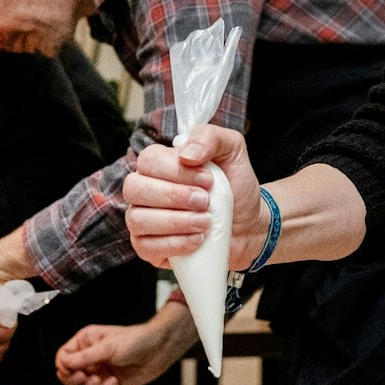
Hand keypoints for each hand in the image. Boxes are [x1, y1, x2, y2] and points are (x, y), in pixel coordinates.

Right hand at [55, 303, 197, 384]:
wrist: (159, 350)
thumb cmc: (135, 340)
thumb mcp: (107, 347)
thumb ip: (84, 357)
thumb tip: (63, 364)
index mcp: (85, 343)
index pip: (63, 358)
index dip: (64, 367)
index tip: (74, 371)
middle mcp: (90, 358)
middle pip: (68, 376)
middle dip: (74, 380)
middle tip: (85, 377)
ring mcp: (99, 372)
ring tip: (99, 380)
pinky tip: (114, 382)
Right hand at [123, 125, 267, 270]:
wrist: (249, 224)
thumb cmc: (235, 186)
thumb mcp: (232, 151)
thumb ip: (210, 137)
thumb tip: (186, 153)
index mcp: (159, 163)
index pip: (149, 160)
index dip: (177, 171)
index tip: (209, 180)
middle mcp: (144, 190)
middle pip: (135, 189)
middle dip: (174, 196)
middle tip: (205, 201)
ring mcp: (142, 219)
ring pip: (138, 219)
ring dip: (176, 221)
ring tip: (205, 222)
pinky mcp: (147, 247)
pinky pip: (146, 247)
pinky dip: (175, 244)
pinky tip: (197, 240)